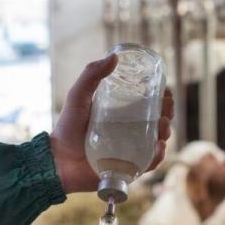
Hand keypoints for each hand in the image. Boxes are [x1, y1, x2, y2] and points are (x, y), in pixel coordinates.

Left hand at [50, 54, 173, 192]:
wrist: (58, 161)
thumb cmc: (67, 129)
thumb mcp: (78, 96)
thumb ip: (91, 75)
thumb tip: (114, 56)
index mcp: (122, 116)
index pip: (149, 106)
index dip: (162, 99)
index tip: (166, 91)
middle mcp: (130, 134)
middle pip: (157, 123)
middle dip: (167, 114)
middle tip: (167, 108)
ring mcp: (131, 152)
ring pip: (157, 142)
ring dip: (166, 132)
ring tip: (162, 125)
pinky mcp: (129, 169)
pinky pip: (149, 163)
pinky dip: (157, 155)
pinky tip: (158, 146)